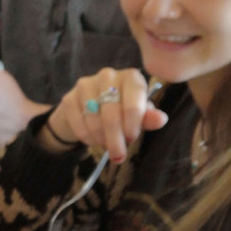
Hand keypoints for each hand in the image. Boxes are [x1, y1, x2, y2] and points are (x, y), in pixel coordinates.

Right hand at [47, 68, 167, 162]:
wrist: (89, 107)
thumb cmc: (121, 110)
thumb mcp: (138, 114)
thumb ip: (149, 117)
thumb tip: (160, 120)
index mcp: (130, 77)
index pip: (133, 102)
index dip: (132, 123)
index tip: (131, 139)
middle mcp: (108, 76)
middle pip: (111, 112)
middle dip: (115, 138)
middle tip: (118, 155)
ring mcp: (86, 85)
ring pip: (93, 119)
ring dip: (100, 138)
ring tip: (106, 144)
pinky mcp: (69, 97)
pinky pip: (78, 123)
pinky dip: (86, 136)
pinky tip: (93, 140)